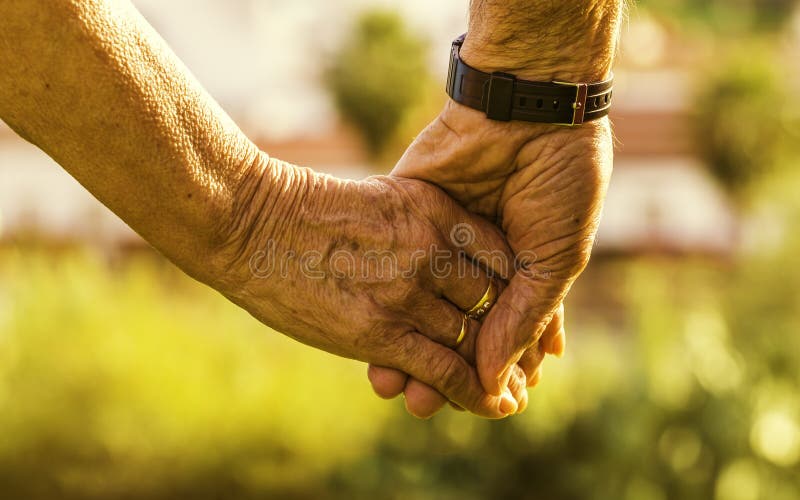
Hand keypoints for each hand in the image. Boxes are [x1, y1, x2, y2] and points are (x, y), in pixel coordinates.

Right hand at [214, 156, 526, 417]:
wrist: (252, 224)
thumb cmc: (309, 213)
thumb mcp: (383, 201)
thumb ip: (424, 229)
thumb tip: (452, 261)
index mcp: (436, 211)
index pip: (502, 257)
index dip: (519, 290)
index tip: (524, 310)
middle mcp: (431, 250)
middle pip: (493, 302)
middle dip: (507, 332)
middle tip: (528, 358)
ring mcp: (408, 292)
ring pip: (472, 340)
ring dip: (492, 367)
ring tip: (512, 388)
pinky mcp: (382, 332)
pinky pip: (445, 370)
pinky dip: (474, 392)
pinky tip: (493, 406)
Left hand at [367, 99, 609, 414]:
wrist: (528, 105)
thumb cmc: (560, 179)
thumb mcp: (554, 257)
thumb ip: (523, 318)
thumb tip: (494, 381)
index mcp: (521, 267)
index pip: (504, 332)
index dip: (496, 370)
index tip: (489, 407)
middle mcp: (477, 258)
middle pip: (454, 327)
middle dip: (443, 369)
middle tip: (429, 406)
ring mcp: (439, 236)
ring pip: (415, 306)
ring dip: (407, 348)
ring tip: (398, 388)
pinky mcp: (407, 211)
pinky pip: (390, 268)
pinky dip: (384, 307)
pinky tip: (375, 344)